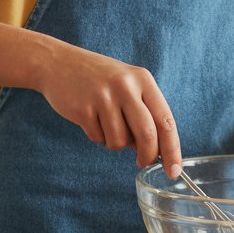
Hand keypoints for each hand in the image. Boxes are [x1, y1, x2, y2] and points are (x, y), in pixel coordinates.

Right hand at [39, 41, 181, 173]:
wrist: (59, 62)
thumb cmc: (100, 78)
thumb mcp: (128, 84)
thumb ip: (144, 111)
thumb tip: (156, 150)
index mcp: (143, 79)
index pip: (166, 120)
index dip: (172, 149)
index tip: (174, 170)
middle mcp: (126, 86)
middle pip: (147, 134)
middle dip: (147, 156)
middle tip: (142, 162)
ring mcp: (103, 97)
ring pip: (120, 141)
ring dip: (115, 142)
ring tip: (106, 124)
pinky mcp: (83, 109)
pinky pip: (99, 138)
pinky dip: (98, 137)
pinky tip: (92, 119)